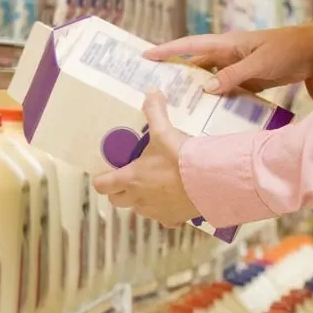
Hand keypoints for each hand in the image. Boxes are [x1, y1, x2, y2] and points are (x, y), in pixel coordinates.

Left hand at [93, 92, 198, 226]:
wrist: (211, 180)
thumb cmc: (182, 157)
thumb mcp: (165, 132)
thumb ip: (155, 112)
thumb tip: (151, 92)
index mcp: (130, 179)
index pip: (101, 185)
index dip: (101, 180)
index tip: (107, 173)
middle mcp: (137, 198)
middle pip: (116, 200)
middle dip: (119, 191)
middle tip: (131, 177)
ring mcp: (154, 212)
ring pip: (138, 209)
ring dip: (141, 200)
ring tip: (155, 185)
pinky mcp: (171, 219)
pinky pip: (162, 219)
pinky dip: (164, 211)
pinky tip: (174, 200)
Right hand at [144, 23, 312, 94]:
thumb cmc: (287, 50)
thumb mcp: (259, 63)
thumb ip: (232, 76)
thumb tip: (204, 89)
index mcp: (226, 44)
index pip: (190, 46)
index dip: (167, 51)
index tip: (146, 56)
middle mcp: (225, 56)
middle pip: (193, 67)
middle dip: (173, 77)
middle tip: (154, 90)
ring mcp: (233, 70)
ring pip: (205, 82)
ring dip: (193, 94)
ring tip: (175, 109)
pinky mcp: (241, 82)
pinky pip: (220, 93)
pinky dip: (211, 103)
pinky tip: (203, 115)